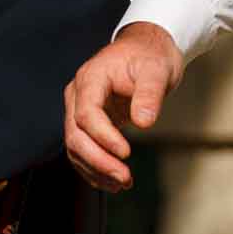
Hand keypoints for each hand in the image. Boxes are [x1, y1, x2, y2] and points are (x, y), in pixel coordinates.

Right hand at [64, 21, 183, 191]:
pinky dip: (95, 169)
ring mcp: (80, 109)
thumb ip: (149, 94)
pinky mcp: (89, 124)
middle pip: (76, 134)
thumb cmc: (150, 56)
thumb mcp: (157, 70)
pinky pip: (84, 150)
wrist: (146, 50)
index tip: (126, 152)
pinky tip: (113, 181)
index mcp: (91, 78)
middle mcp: (78, 95)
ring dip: (96, 169)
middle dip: (98, 160)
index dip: (103, 136)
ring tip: (123, 183)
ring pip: (76, 147)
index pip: (86, 113)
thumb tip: (144, 122)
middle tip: (125, 178)